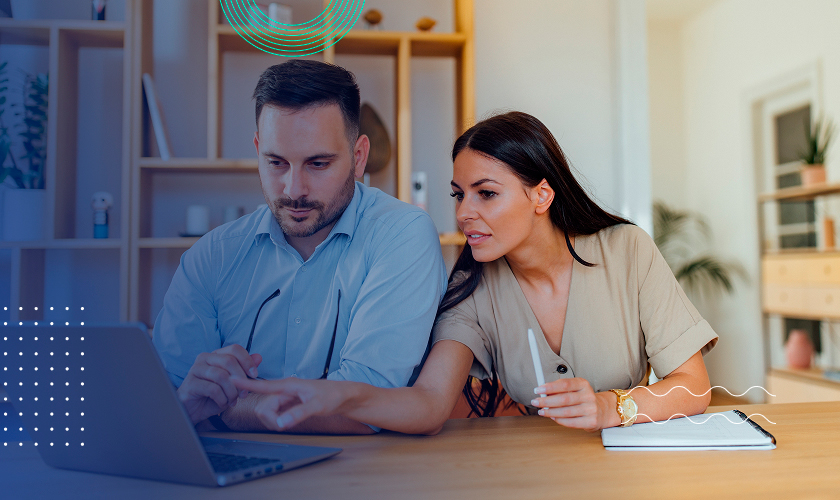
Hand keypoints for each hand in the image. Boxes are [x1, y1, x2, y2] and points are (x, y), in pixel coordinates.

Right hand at [177, 344, 262, 423]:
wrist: (193, 410)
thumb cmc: (213, 396)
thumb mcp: (233, 384)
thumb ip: (244, 370)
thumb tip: (259, 357)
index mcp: (216, 355)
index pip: (235, 349)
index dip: (247, 361)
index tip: (254, 375)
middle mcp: (205, 358)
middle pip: (229, 361)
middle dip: (241, 379)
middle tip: (244, 394)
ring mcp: (195, 369)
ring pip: (221, 376)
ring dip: (231, 391)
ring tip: (232, 400)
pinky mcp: (190, 383)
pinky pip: (212, 389)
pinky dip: (222, 399)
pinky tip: (223, 403)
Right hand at [233, 377, 350, 431]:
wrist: (345, 396)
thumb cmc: (333, 396)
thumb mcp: (317, 406)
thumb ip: (298, 414)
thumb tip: (281, 423)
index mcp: (289, 385)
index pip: (263, 385)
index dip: (246, 384)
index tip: (230, 378)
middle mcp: (285, 390)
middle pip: (264, 408)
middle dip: (270, 420)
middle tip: (286, 424)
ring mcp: (287, 398)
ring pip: (269, 414)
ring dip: (276, 422)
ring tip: (292, 421)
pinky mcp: (290, 405)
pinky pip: (276, 415)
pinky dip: (280, 421)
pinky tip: (291, 420)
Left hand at [531, 378, 616, 431]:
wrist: (602, 410)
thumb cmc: (582, 398)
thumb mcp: (574, 389)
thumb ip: (560, 389)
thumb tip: (543, 392)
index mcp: (583, 384)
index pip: (565, 384)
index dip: (550, 387)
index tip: (538, 389)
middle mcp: (588, 396)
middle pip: (564, 399)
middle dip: (546, 401)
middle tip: (536, 402)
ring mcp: (591, 409)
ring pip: (566, 412)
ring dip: (550, 412)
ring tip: (542, 411)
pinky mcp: (591, 421)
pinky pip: (571, 422)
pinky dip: (559, 420)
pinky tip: (552, 417)